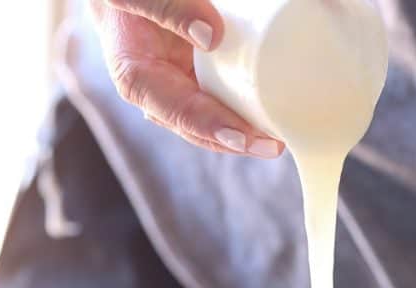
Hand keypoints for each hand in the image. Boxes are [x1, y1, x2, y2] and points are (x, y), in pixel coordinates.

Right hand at [89, 0, 283, 157]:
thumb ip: (166, 6)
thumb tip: (212, 37)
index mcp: (138, 80)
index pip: (180, 113)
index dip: (212, 128)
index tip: (242, 138)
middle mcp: (159, 94)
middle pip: (202, 129)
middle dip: (237, 142)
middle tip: (273, 146)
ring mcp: (180, 88)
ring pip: (215, 119)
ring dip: (245, 132)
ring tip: (278, 138)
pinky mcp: (196, 77)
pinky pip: (223, 97)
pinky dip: (246, 108)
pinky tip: (271, 115)